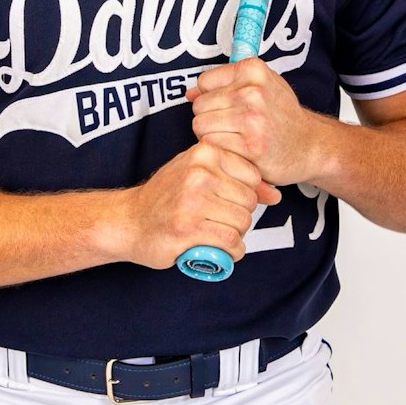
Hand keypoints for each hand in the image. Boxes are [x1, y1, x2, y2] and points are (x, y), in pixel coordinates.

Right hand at [120, 143, 281, 270]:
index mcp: (204, 152)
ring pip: (242, 223)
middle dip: (240, 216)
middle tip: (217, 221)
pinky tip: (217, 249)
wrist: (129, 221)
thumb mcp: (199, 174)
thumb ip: (236, 178)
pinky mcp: (189, 229)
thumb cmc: (167, 197)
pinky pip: (231, 243)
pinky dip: (231, 252)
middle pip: (250, 201)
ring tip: (214, 233)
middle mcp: (199, 173)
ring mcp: (193, 201)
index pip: (253, 176)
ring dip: (235, 235)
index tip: (224, 201)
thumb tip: (276, 195)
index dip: (243, 194)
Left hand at [187, 57, 317, 186]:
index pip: (203, 81)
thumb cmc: (281, 115)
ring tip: (233, 136)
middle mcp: (253, 92)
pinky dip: (220, 149)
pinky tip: (236, 149)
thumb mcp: (260, 85)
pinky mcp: (250, 146)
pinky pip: (211, 144)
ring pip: (200, 125)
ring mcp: (252, 119)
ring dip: (211, 134)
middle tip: (231, 125)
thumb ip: (224, 83)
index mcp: (253, 70)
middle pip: (199, 105)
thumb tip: (189, 92)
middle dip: (209, 117)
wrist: (310, 145)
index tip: (227, 105)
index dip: (210, 96)